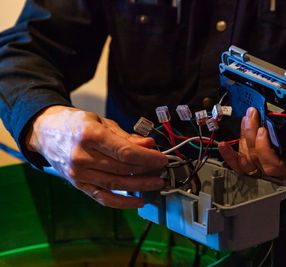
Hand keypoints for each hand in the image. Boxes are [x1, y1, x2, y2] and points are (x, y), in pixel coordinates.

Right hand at [27, 105, 167, 208]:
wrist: (45, 131)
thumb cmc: (75, 123)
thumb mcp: (101, 121)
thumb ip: (125, 136)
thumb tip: (149, 144)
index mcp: (89, 136)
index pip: (125, 152)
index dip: (148, 158)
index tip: (162, 159)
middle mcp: (82, 157)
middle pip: (123, 169)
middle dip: (147, 171)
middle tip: (162, 170)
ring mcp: (79, 174)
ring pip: (116, 184)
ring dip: (140, 186)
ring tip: (156, 183)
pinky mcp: (78, 184)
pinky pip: (102, 197)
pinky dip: (122, 202)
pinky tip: (138, 201)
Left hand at [218, 107, 285, 184]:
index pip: (275, 164)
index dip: (264, 148)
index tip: (263, 131)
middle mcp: (277, 176)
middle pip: (257, 157)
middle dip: (251, 133)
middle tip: (252, 115)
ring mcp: (264, 174)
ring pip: (247, 158)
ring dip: (244, 136)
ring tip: (246, 120)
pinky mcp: (254, 171)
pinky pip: (239, 166)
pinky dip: (230, 155)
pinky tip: (223, 145)